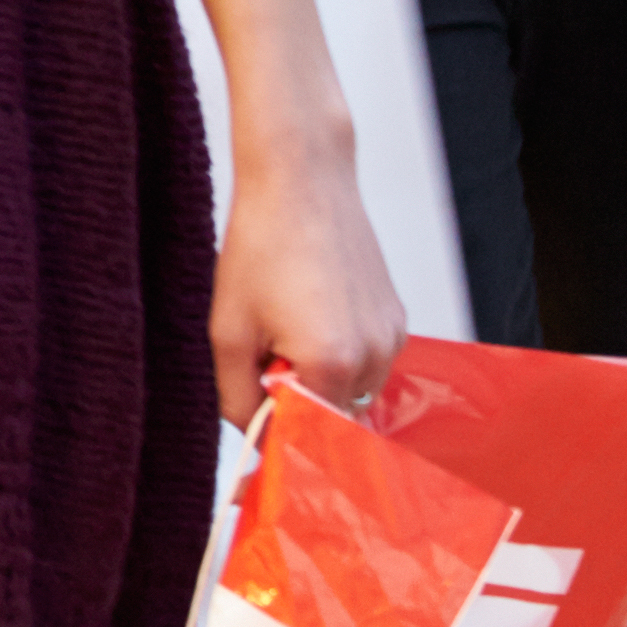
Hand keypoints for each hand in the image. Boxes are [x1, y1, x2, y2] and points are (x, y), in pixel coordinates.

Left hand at [212, 141, 406, 421]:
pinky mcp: (398, 320)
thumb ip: (238, 399)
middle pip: (332, 417)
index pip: (312, 440)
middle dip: (295, 400)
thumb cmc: (260, 246)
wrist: (302, 182)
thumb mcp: (228, 330)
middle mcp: (374, 358)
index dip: (281, 445)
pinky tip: (310, 307)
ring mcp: (392, 338)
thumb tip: (255, 440)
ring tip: (286, 318)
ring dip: (317, 376)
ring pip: (349, 391)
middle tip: (264, 352)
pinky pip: (365, 361)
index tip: (256, 444)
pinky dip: (337, 352)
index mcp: (331, 364)